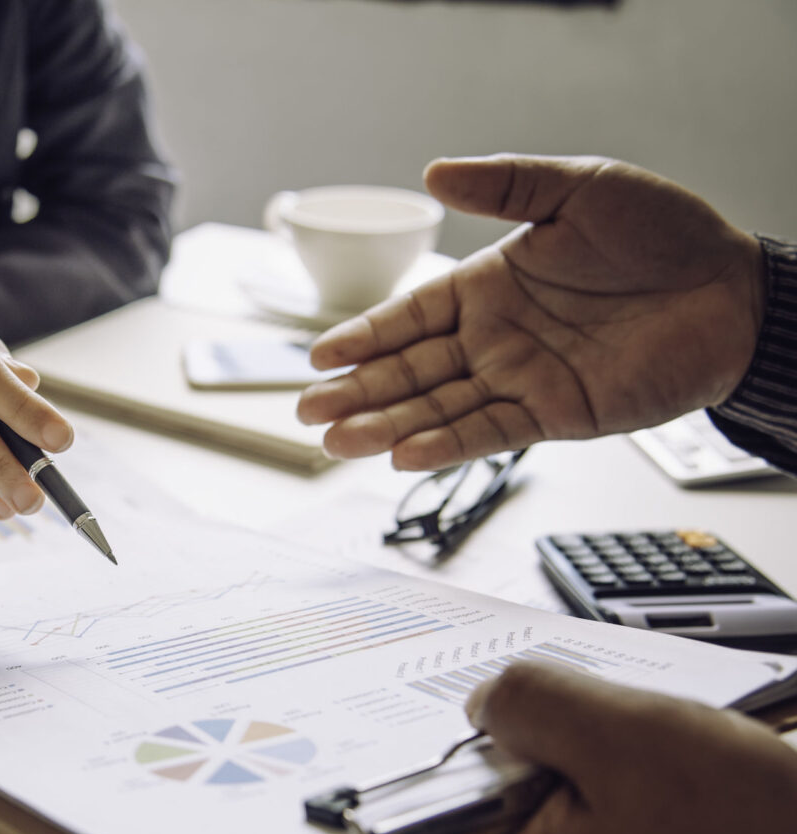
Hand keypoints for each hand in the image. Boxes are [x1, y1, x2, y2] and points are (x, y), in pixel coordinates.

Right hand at [296, 154, 767, 468]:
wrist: (734, 289)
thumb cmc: (663, 233)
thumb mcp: (578, 186)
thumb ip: (506, 185)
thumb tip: (433, 172)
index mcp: (489, 284)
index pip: (410, 316)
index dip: (363, 336)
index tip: (318, 357)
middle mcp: (495, 337)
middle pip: (410, 370)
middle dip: (356, 391)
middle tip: (308, 411)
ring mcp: (521, 378)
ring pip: (438, 408)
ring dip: (385, 426)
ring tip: (336, 442)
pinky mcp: (554, 413)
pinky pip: (489, 431)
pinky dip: (446, 445)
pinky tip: (403, 454)